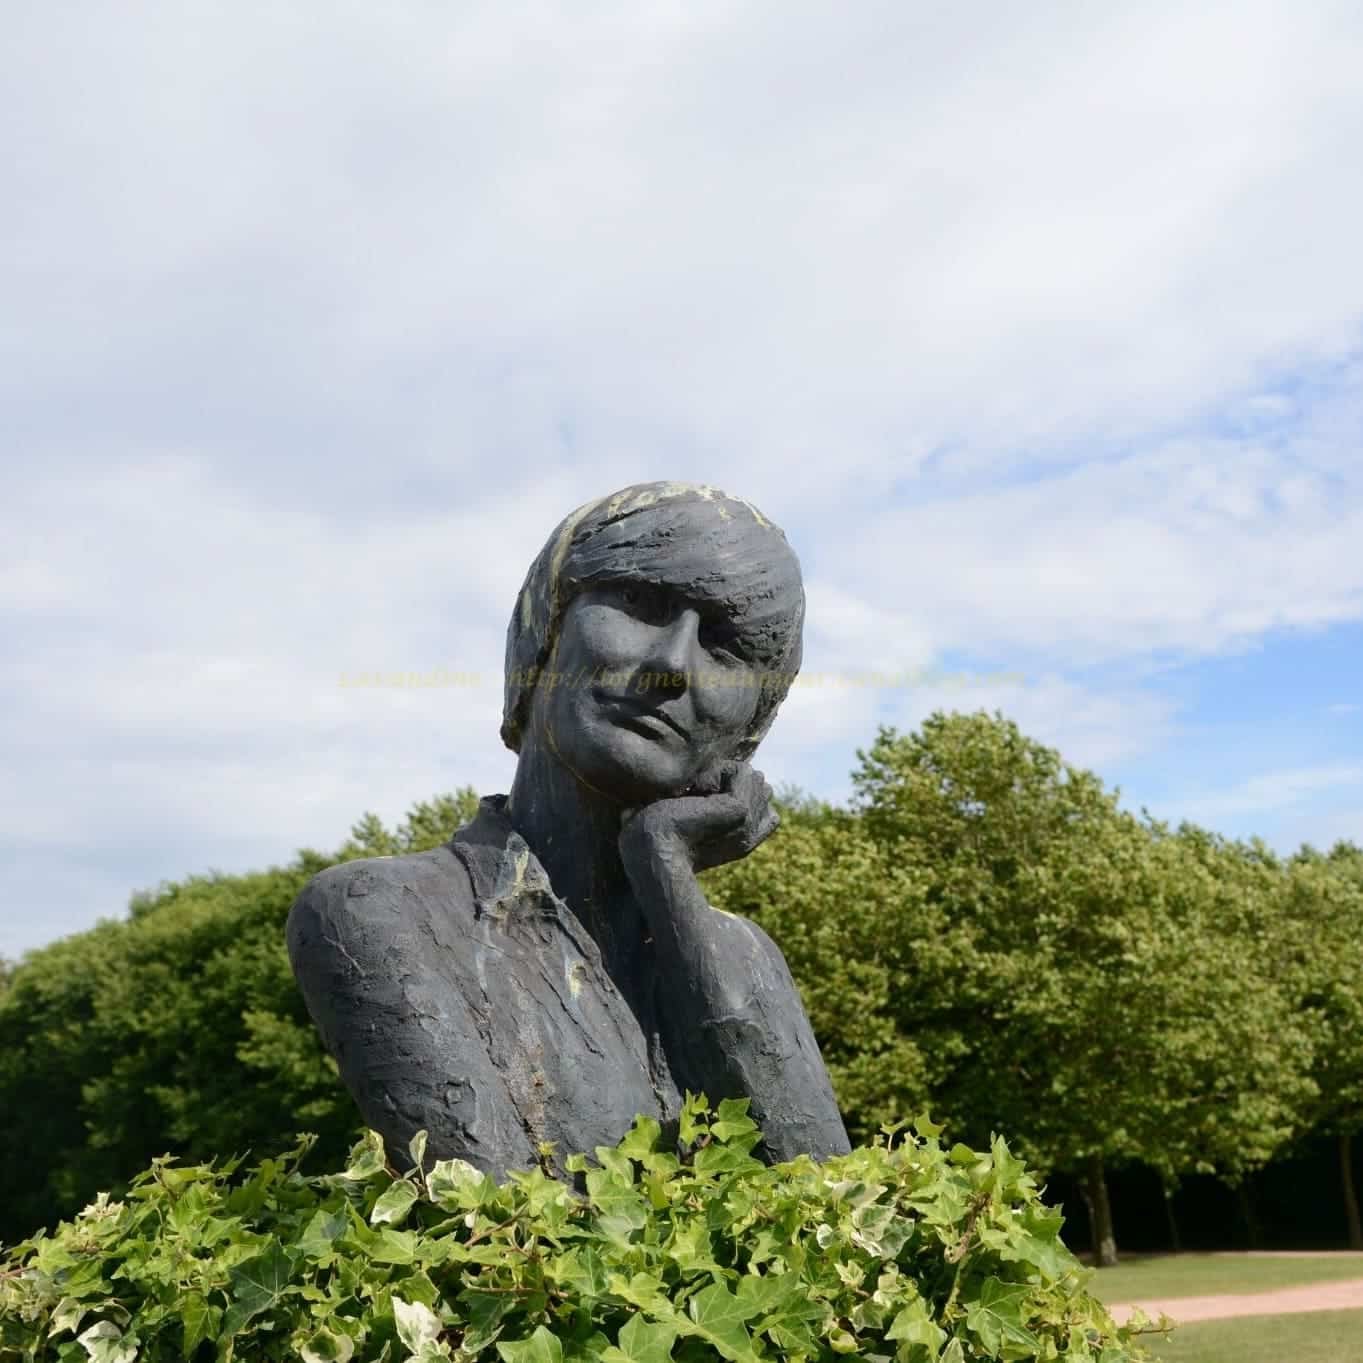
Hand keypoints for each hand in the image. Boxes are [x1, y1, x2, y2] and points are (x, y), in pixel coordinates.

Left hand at [619, 761, 779, 874]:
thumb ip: (714, 807)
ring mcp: (749, 823)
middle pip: (761, 786)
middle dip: (732, 780)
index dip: (743, 793)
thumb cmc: (659, 833)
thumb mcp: (691, 818)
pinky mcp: (740, 810)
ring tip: (695, 794)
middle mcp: (751, 834)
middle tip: (698, 796)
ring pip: (752, 774)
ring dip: (722, 774)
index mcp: (743, 841)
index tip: (706, 798)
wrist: (650, 848)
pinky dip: (716, 772)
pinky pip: (742, 771)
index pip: (769, 812)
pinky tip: (695, 791)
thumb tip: (714, 785)